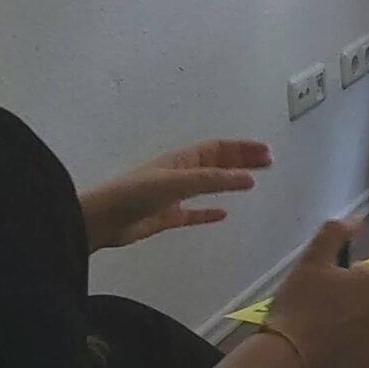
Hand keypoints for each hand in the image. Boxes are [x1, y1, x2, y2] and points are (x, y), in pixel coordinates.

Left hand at [80, 139, 271, 251]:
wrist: (101, 219)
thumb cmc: (136, 194)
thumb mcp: (179, 182)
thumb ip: (214, 180)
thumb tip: (249, 179)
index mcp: (182, 159)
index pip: (218, 148)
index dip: (242, 148)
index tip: (266, 152)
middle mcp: (180, 173)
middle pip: (217, 163)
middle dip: (241, 160)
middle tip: (267, 163)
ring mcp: (173, 195)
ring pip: (208, 184)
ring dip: (230, 181)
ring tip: (252, 182)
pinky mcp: (166, 216)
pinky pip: (193, 212)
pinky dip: (209, 212)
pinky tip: (222, 214)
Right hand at [261, 222, 368, 367]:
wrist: (287, 354)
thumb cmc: (298, 303)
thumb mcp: (311, 261)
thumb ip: (334, 234)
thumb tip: (357, 218)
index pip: (362, 274)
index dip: (339, 280)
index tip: (319, 290)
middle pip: (366, 301)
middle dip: (348, 303)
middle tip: (317, 311)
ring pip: (364, 327)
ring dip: (349, 327)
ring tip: (319, 333)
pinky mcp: (368, 365)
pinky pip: (359, 354)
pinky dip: (347, 352)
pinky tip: (324, 353)